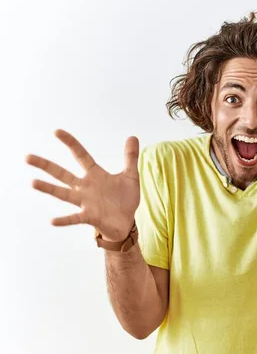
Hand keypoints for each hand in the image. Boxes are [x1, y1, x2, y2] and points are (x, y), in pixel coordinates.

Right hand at [25, 129, 140, 241]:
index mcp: (95, 175)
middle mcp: (85, 187)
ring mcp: (85, 202)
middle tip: (27, 157)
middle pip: (63, 174)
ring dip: (49, 189)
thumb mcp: (130, 176)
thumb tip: (133, 137)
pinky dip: (64, 220)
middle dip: (46, 165)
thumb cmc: (125, 199)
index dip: (70, 143)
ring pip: (64, 194)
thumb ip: (130, 158)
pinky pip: (75, 218)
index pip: (81, 156)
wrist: (126, 222)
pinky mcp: (89, 217)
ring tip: (33, 182)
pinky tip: (52, 220)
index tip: (57, 131)